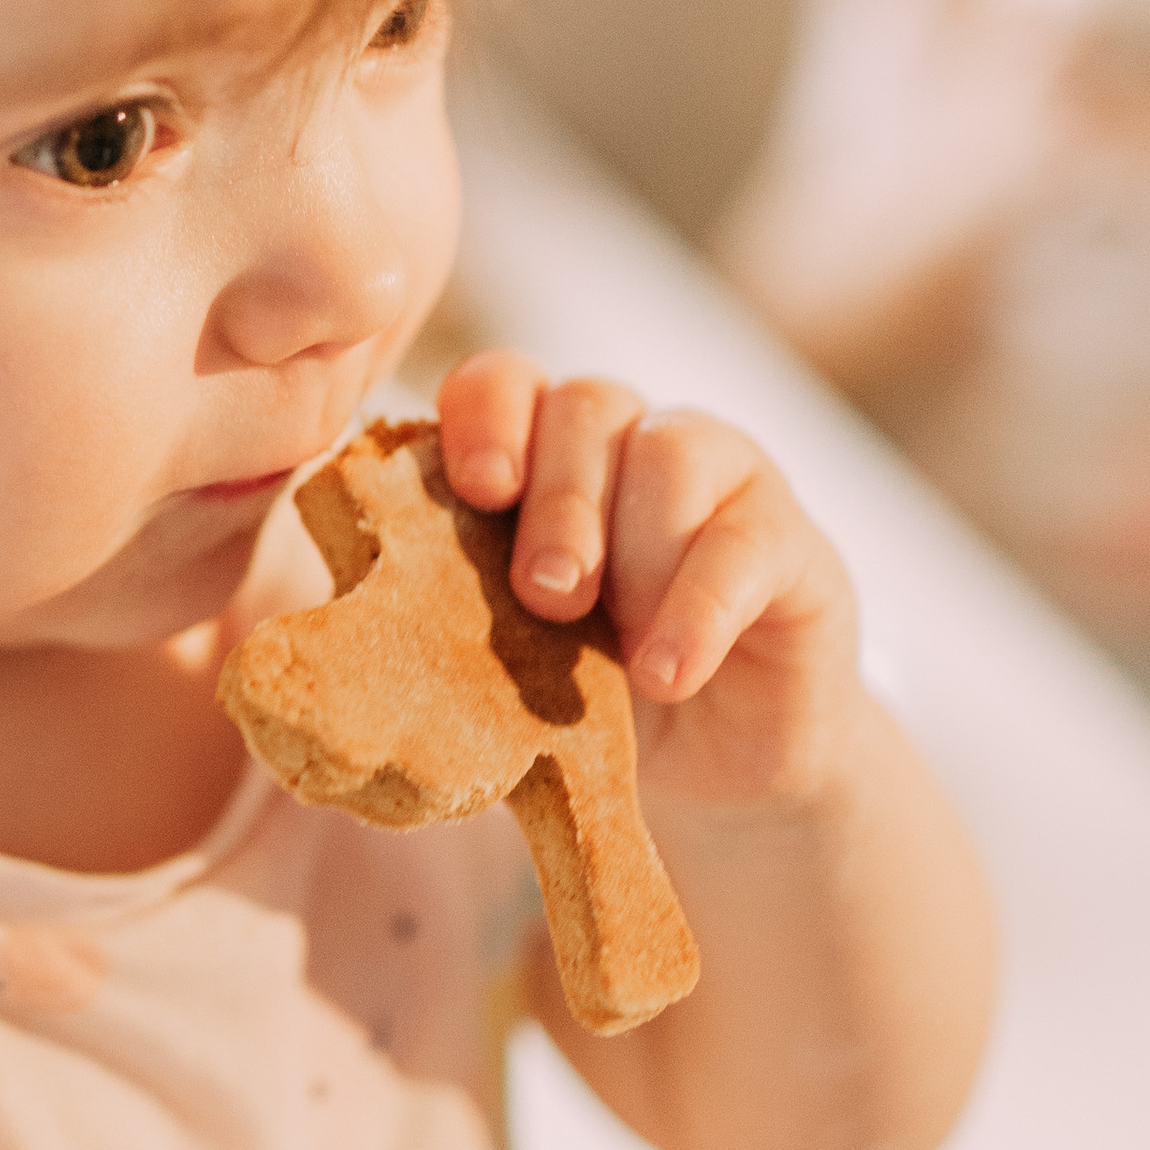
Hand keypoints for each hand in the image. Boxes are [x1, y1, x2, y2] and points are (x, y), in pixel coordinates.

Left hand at [436, 355, 860, 819]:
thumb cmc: (585, 698)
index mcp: (540, 456)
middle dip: (558, 502)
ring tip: (615, 656)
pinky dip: (699, 608)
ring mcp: (721, 479)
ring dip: (633, 552)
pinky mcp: (791, 542)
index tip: (478, 488)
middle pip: (587, 406)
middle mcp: (628, 443)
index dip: (484, 416)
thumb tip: (358, 615)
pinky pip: (747, 541)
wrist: (714, 767)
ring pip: (672, 454)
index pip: (504, 383)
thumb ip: (447, 609)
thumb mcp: (507, 653)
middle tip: (545, 596)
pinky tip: (667, 674)